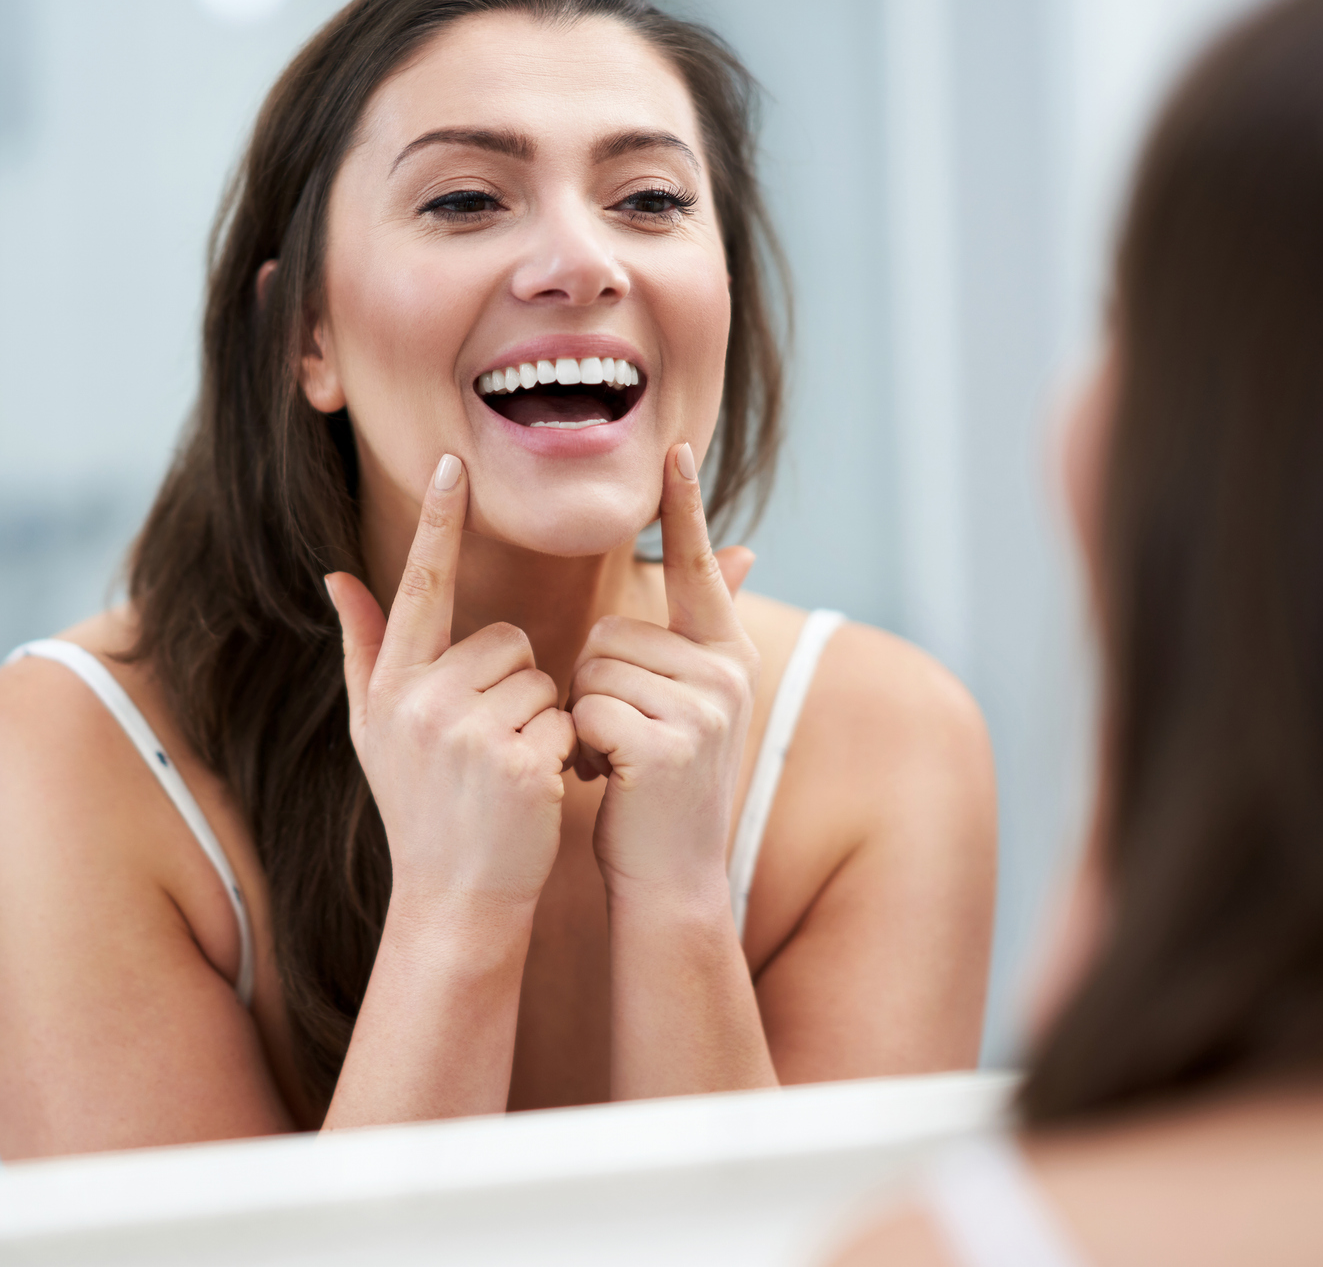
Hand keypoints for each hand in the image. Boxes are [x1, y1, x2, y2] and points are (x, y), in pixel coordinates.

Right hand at [326, 455, 574, 908]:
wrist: (453, 899)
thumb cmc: (418, 806)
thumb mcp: (375, 729)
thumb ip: (364, 647)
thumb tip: (336, 573)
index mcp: (392, 685)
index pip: (419, 585)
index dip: (438, 522)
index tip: (453, 461)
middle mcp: (422, 702)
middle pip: (507, 637)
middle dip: (516, 683)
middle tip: (492, 743)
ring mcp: (468, 734)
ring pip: (542, 678)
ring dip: (540, 719)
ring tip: (508, 768)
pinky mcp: (516, 763)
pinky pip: (563, 720)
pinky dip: (560, 753)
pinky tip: (532, 791)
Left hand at [571, 443, 759, 897]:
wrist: (670, 877)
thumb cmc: (661, 785)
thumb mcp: (689, 701)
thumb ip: (702, 626)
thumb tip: (742, 549)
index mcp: (725, 654)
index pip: (695, 566)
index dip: (685, 506)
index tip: (675, 446)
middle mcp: (725, 673)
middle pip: (608, 631)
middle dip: (592, 685)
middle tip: (619, 736)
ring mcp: (703, 709)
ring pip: (590, 667)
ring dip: (584, 715)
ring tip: (614, 758)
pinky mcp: (667, 743)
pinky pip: (587, 708)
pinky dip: (580, 744)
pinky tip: (606, 778)